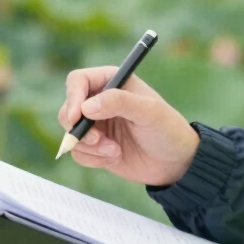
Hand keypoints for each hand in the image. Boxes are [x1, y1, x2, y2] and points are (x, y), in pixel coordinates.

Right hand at [58, 66, 199, 186]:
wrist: (175, 163)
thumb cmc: (168, 130)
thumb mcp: (149, 112)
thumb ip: (120, 103)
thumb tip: (86, 107)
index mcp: (113, 81)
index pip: (79, 80)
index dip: (73, 97)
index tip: (77, 116)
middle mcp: (100, 101)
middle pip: (68, 108)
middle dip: (78, 127)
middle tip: (97, 140)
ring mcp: (97, 124)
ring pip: (72, 133)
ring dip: (90, 146)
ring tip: (115, 152)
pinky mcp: (96, 147)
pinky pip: (79, 153)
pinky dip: (93, 159)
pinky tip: (115, 158)